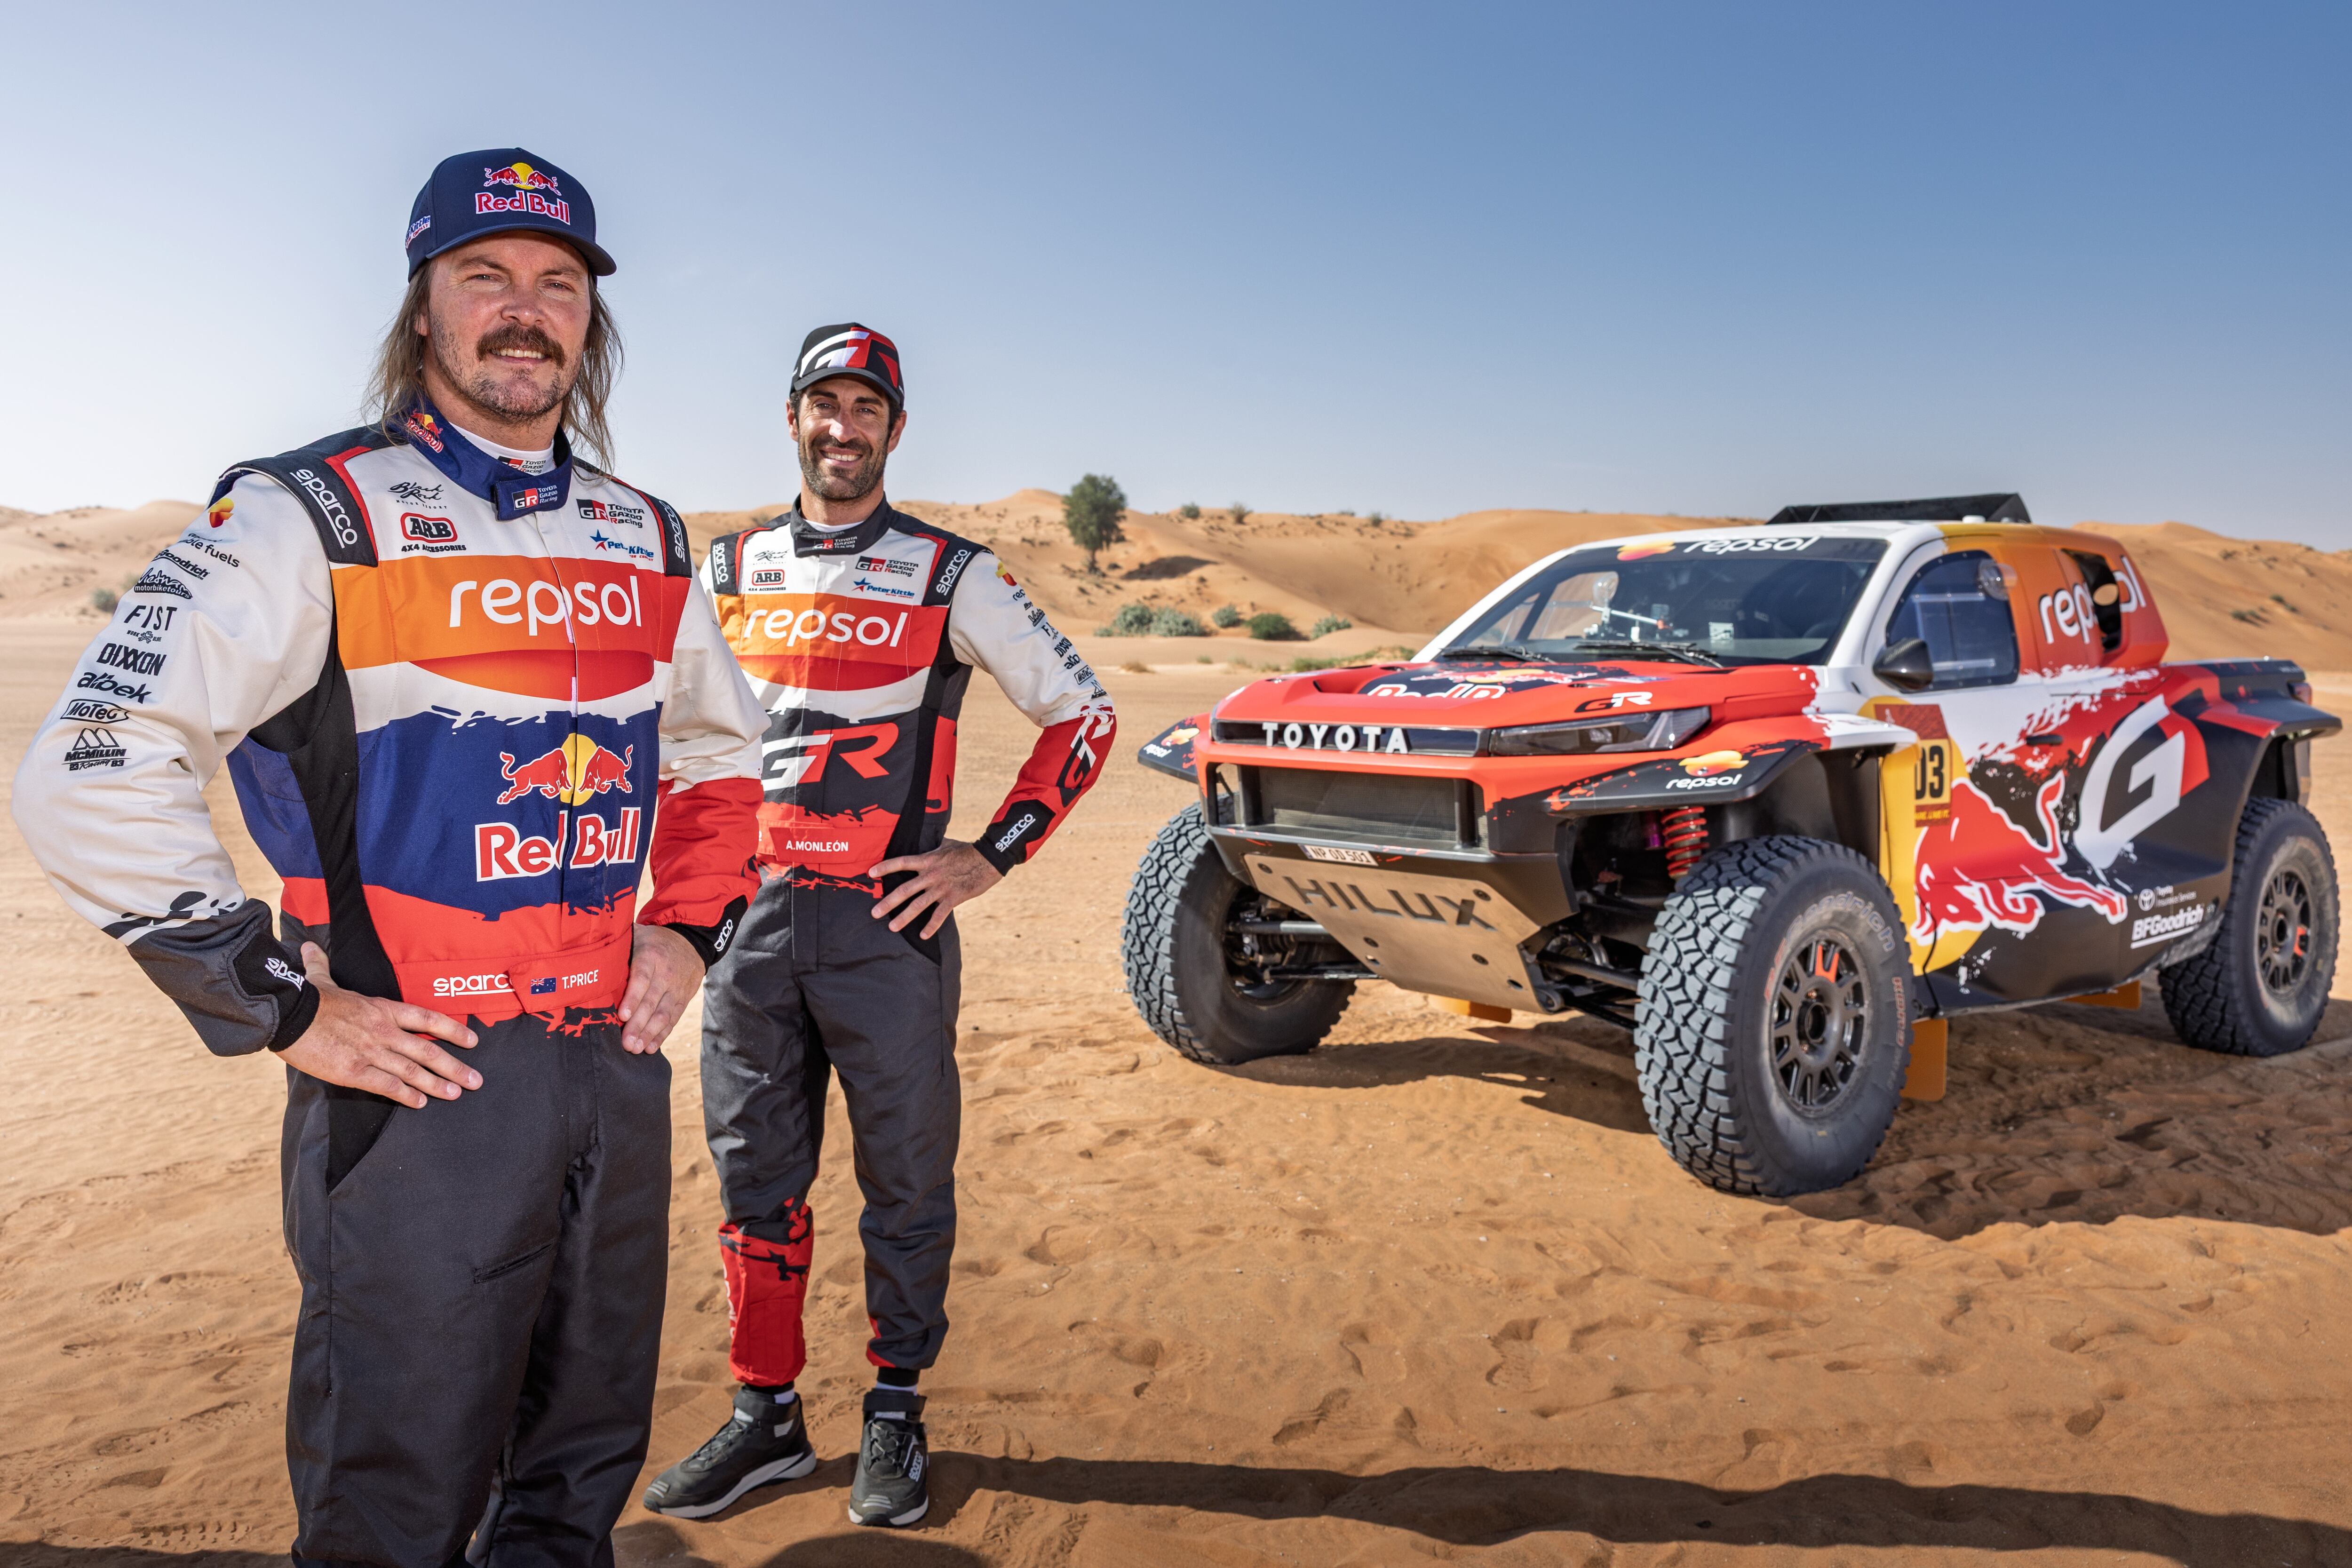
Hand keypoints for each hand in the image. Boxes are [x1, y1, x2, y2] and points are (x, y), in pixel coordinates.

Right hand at [278, 942, 481, 1108]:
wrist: (286, 1015)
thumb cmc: (304, 998)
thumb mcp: (320, 979)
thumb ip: (321, 966)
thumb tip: (308, 949)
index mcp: (381, 1008)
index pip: (427, 1018)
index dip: (453, 1030)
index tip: (472, 1041)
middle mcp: (383, 1030)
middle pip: (427, 1049)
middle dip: (454, 1066)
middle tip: (475, 1080)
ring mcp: (371, 1052)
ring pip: (412, 1071)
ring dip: (436, 1084)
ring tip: (455, 1094)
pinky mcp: (353, 1071)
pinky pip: (387, 1086)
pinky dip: (406, 1095)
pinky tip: (419, 1103)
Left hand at [619, 924, 704, 1053]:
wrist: (692, 941)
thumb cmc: (654, 941)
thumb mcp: (638, 935)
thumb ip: (619, 944)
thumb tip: (588, 954)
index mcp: (651, 955)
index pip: (642, 978)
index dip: (633, 998)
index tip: (622, 1016)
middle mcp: (666, 973)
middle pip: (652, 1002)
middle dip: (638, 1025)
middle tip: (626, 1044)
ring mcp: (676, 988)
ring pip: (664, 1014)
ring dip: (650, 1034)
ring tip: (637, 1049)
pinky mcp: (683, 999)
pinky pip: (673, 1019)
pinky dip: (662, 1034)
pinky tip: (651, 1047)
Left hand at [867, 840, 1002, 938]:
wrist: (988, 858)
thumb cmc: (967, 850)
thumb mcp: (946, 844)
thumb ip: (933, 846)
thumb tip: (926, 838)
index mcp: (928, 860)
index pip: (902, 863)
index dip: (885, 867)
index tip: (871, 873)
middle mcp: (931, 875)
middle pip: (904, 890)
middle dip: (888, 902)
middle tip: (874, 913)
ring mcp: (941, 888)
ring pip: (918, 905)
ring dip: (904, 918)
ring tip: (892, 927)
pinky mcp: (953, 898)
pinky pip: (939, 915)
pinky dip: (931, 926)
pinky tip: (922, 936)